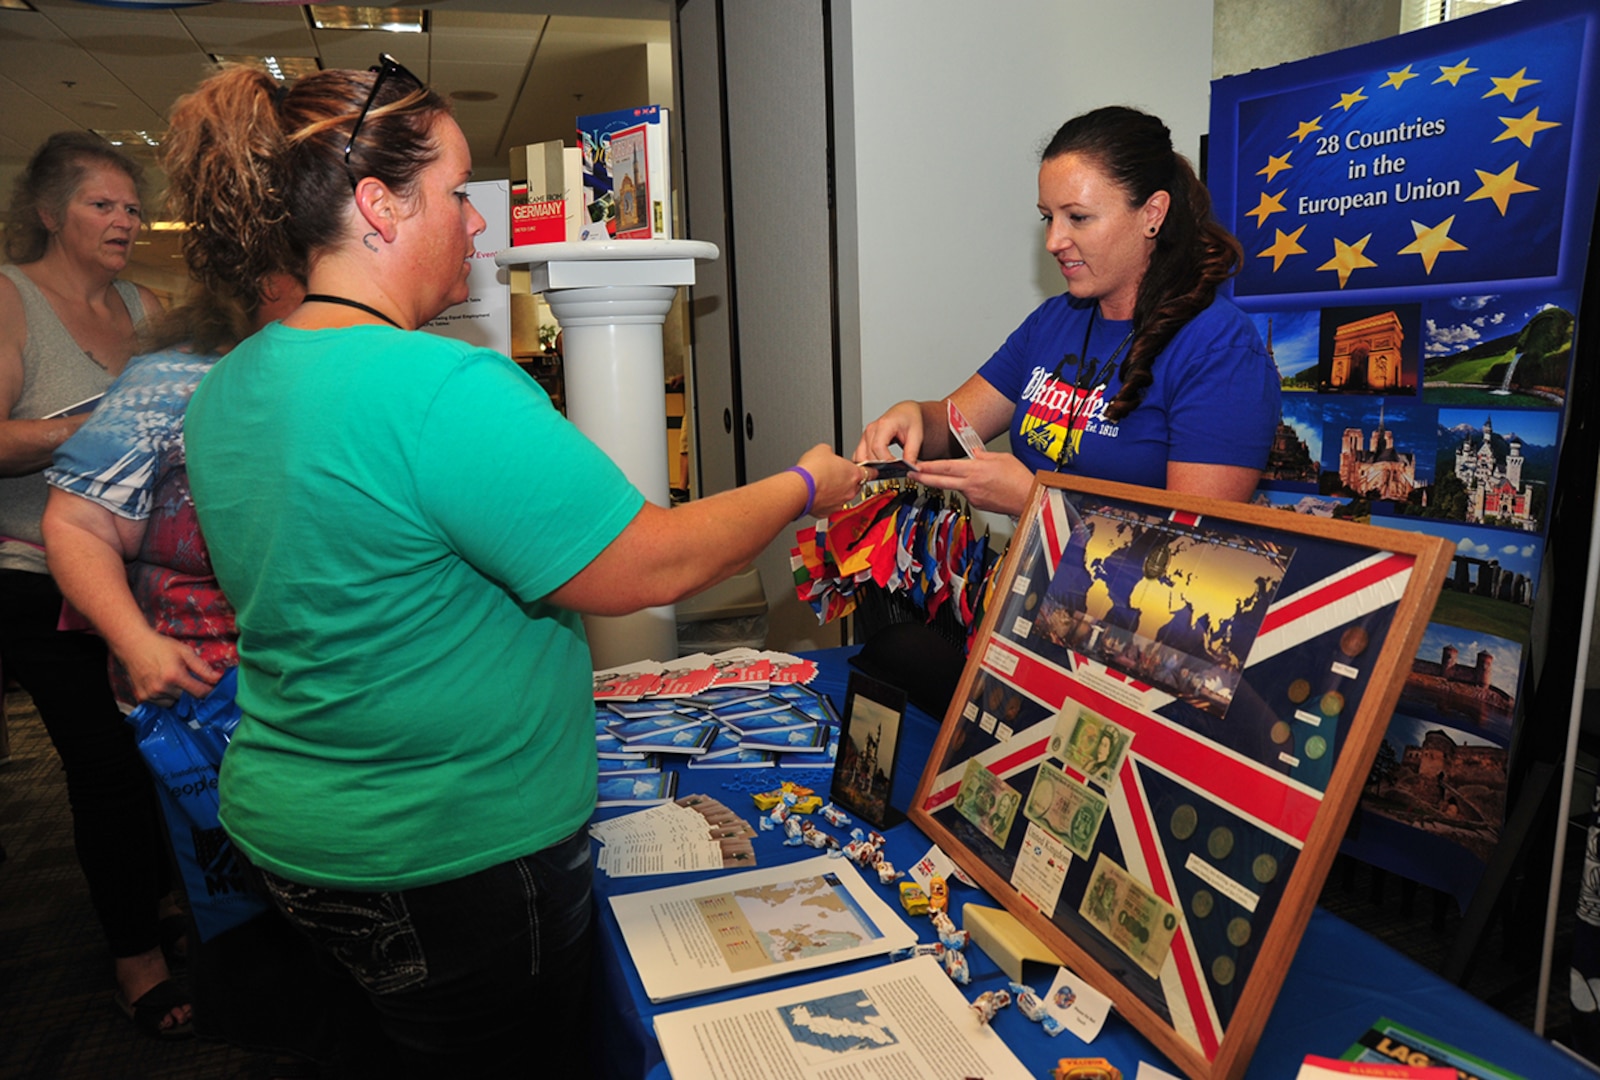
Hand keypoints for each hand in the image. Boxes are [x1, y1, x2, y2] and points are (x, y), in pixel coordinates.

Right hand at [117, 628, 221, 706]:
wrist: (132, 645)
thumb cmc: (161, 646)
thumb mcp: (185, 652)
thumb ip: (203, 668)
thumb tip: (219, 679)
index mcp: (175, 676)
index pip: (200, 693)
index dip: (209, 691)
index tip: (213, 687)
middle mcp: (162, 688)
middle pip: (188, 699)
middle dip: (192, 692)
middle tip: (189, 680)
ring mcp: (150, 695)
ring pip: (174, 703)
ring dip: (178, 696)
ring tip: (173, 680)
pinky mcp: (141, 698)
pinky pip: (161, 704)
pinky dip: (165, 698)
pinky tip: (163, 685)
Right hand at [796, 444, 872, 516]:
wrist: (800, 488)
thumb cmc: (812, 471)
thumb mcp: (822, 450)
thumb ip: (831, 452)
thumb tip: (828, 454)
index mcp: (854, 474)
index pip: (870, 472)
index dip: (870, 470)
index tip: (870, 470)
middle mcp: (850, 490)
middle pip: (855, 485)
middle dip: (847, 480)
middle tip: (835, 474)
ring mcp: (840, 503)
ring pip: (843, 496)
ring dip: (836, 491)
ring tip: (823, 483)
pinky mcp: (827, 512)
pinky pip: (830, 505)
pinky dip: (825, 500)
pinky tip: (817, 493)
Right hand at [853, 400, 924, 465]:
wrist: (905, 413)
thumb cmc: (910, 419)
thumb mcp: (916, 436)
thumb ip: (912, 453)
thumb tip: (910, 468)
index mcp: (883, 425)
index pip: (878, 447)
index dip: (886, 460)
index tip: (896, 468)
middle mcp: (871, 430)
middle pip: (868, 454)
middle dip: (879, 466)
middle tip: (892, 472)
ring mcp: (866, 435)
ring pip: (860, 457)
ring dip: (869, 467)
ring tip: (883, 472)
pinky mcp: (864, 441)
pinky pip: (858, 456)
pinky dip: (864, 465)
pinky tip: (875, 469)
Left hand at [907, 449, 1034, 516]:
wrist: (1030, 498)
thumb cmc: (1020, 478)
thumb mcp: (1001, 458)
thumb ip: (983, 455)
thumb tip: (974, 453)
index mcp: (975, 470)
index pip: (945, 468)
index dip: (928, 467)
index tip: (915, 466)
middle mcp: (971, 484)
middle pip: (941, 481)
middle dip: (923, 478)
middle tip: (910, 474)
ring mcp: (973, 496)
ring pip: (955, 486)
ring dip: (949, 481)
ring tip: (952, 475)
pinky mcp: (978, 505)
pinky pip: (968, 493)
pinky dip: (969, 488)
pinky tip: (980, 485)